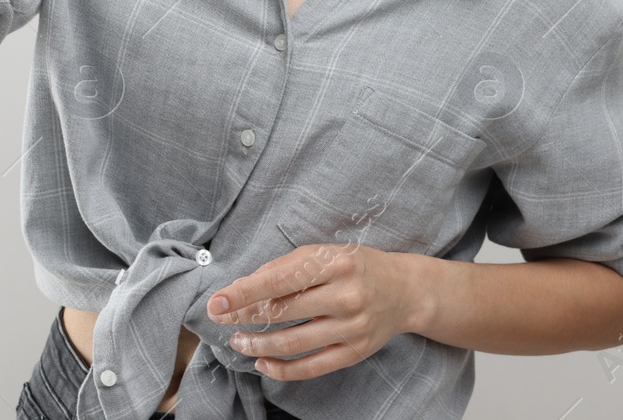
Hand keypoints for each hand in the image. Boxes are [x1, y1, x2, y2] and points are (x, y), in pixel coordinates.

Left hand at [206, 243, 422, 380]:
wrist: (405, 290)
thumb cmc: (356, 266)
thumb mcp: (325, 252)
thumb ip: (286, 267)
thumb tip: (245, 287)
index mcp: (334, 262)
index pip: (279, 279)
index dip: (244, 293)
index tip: (217, 302)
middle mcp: (345, 294)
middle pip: (283, 311)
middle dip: (244, 318)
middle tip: (219, 320)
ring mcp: (352, 326)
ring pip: (293, 342)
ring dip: (258, 345)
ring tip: (238, 342)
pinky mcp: (355, 351)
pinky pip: (312, 367)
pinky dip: (282, 369)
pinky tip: (263, 363)